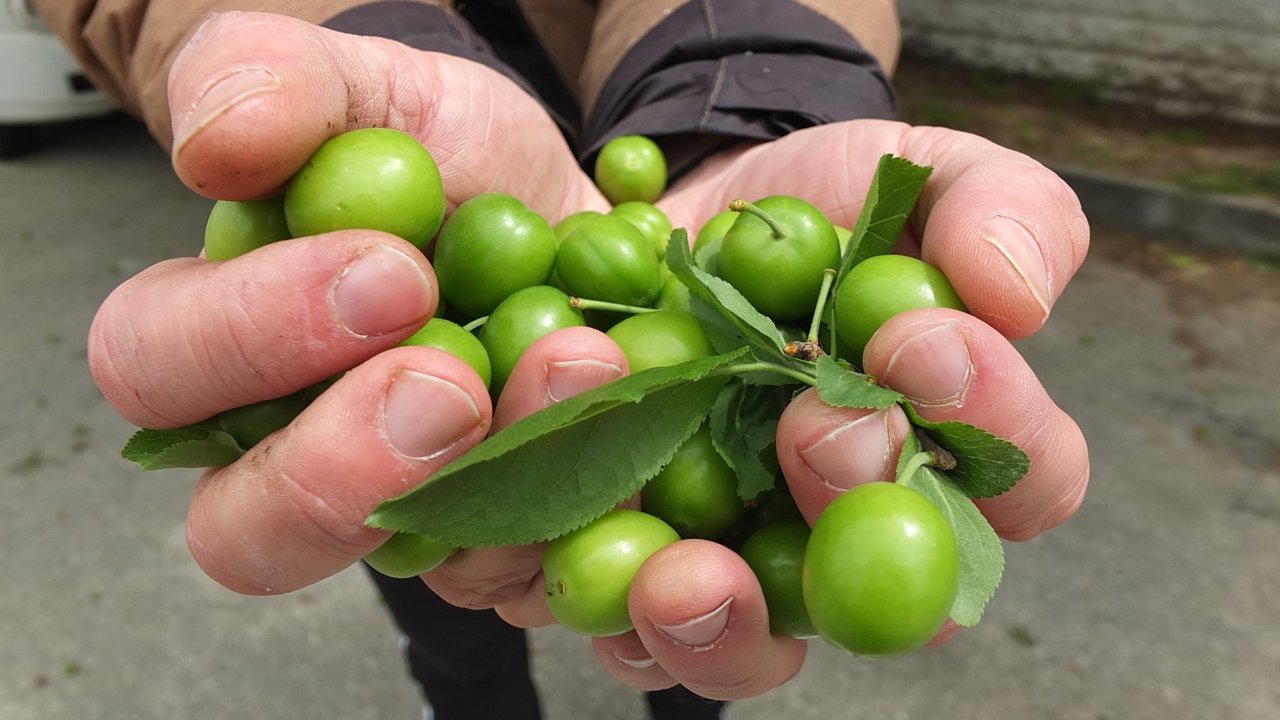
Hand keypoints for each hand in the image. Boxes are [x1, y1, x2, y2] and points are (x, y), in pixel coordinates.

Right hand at [88, 12, 611, 595]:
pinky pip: (541, 578)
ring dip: (501, 481)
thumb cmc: (460, 164)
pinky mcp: (519, 549)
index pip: (160, 371)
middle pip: (249, 534)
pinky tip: (643, 428)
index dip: (250, 337)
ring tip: (583, 364)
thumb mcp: (378, 87)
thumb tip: (219, 142)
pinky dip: (595, 508)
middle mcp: (301, 459)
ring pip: (416, 569)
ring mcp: (414, 524)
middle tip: (446, 383)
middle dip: (339, 470)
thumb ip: (277, 79)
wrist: (590, 220)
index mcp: (226, 347)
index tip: (388, 273)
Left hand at [579, 122, 1089, 697]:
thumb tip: (1014, 292)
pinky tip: (564, 548)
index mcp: (948, 448)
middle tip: (814, 432)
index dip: (992, 425)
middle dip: (849, 513)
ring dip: (715, 620)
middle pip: (886, 599)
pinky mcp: (632, 554)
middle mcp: (851, 531)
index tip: (921, 341)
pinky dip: (591, 602)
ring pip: (746, 645)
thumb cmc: (818, 201)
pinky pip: (614, 623)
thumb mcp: (913, 172)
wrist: (674, 209)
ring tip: (681, 570)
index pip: (1020, 476)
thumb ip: (992, 207)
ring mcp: (740, 559)